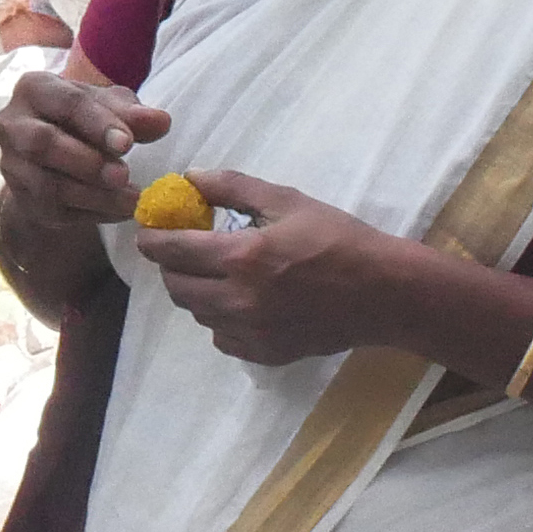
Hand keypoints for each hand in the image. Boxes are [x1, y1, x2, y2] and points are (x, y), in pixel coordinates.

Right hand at [0, 69, 165, 245]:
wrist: (58, 150)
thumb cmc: (85, 118)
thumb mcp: (111, 107)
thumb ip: (133, 114)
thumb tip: (161, 122)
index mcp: (34, 88)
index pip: (66, 103)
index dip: (97, 124)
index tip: (127, 143)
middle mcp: (11, 124)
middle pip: (42, 143)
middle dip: (86, 162)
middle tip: (124, 175)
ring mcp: (11, 164)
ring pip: (46, 184)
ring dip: (92, 195)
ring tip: (131, 200)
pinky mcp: (21, 197)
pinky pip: (53, 210)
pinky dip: (91, 213)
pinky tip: (120, 211)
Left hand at [129, 170, 402, 366]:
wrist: (383, 293)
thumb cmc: (338, 239)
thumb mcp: (287, 201)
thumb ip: (233, 188)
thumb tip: (191, 177)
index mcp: (242, 258)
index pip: (172, 251)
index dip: (152, 240)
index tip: (149, 233)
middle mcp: (238, 301)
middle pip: (177, 287)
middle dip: (171, 267)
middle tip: (183, 251)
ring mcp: (250, 333)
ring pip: (198, 313)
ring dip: (197, 291)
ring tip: (218, 273)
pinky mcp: (263, 354)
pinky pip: (222, 337)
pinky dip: (221, 319)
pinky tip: (242, 301)